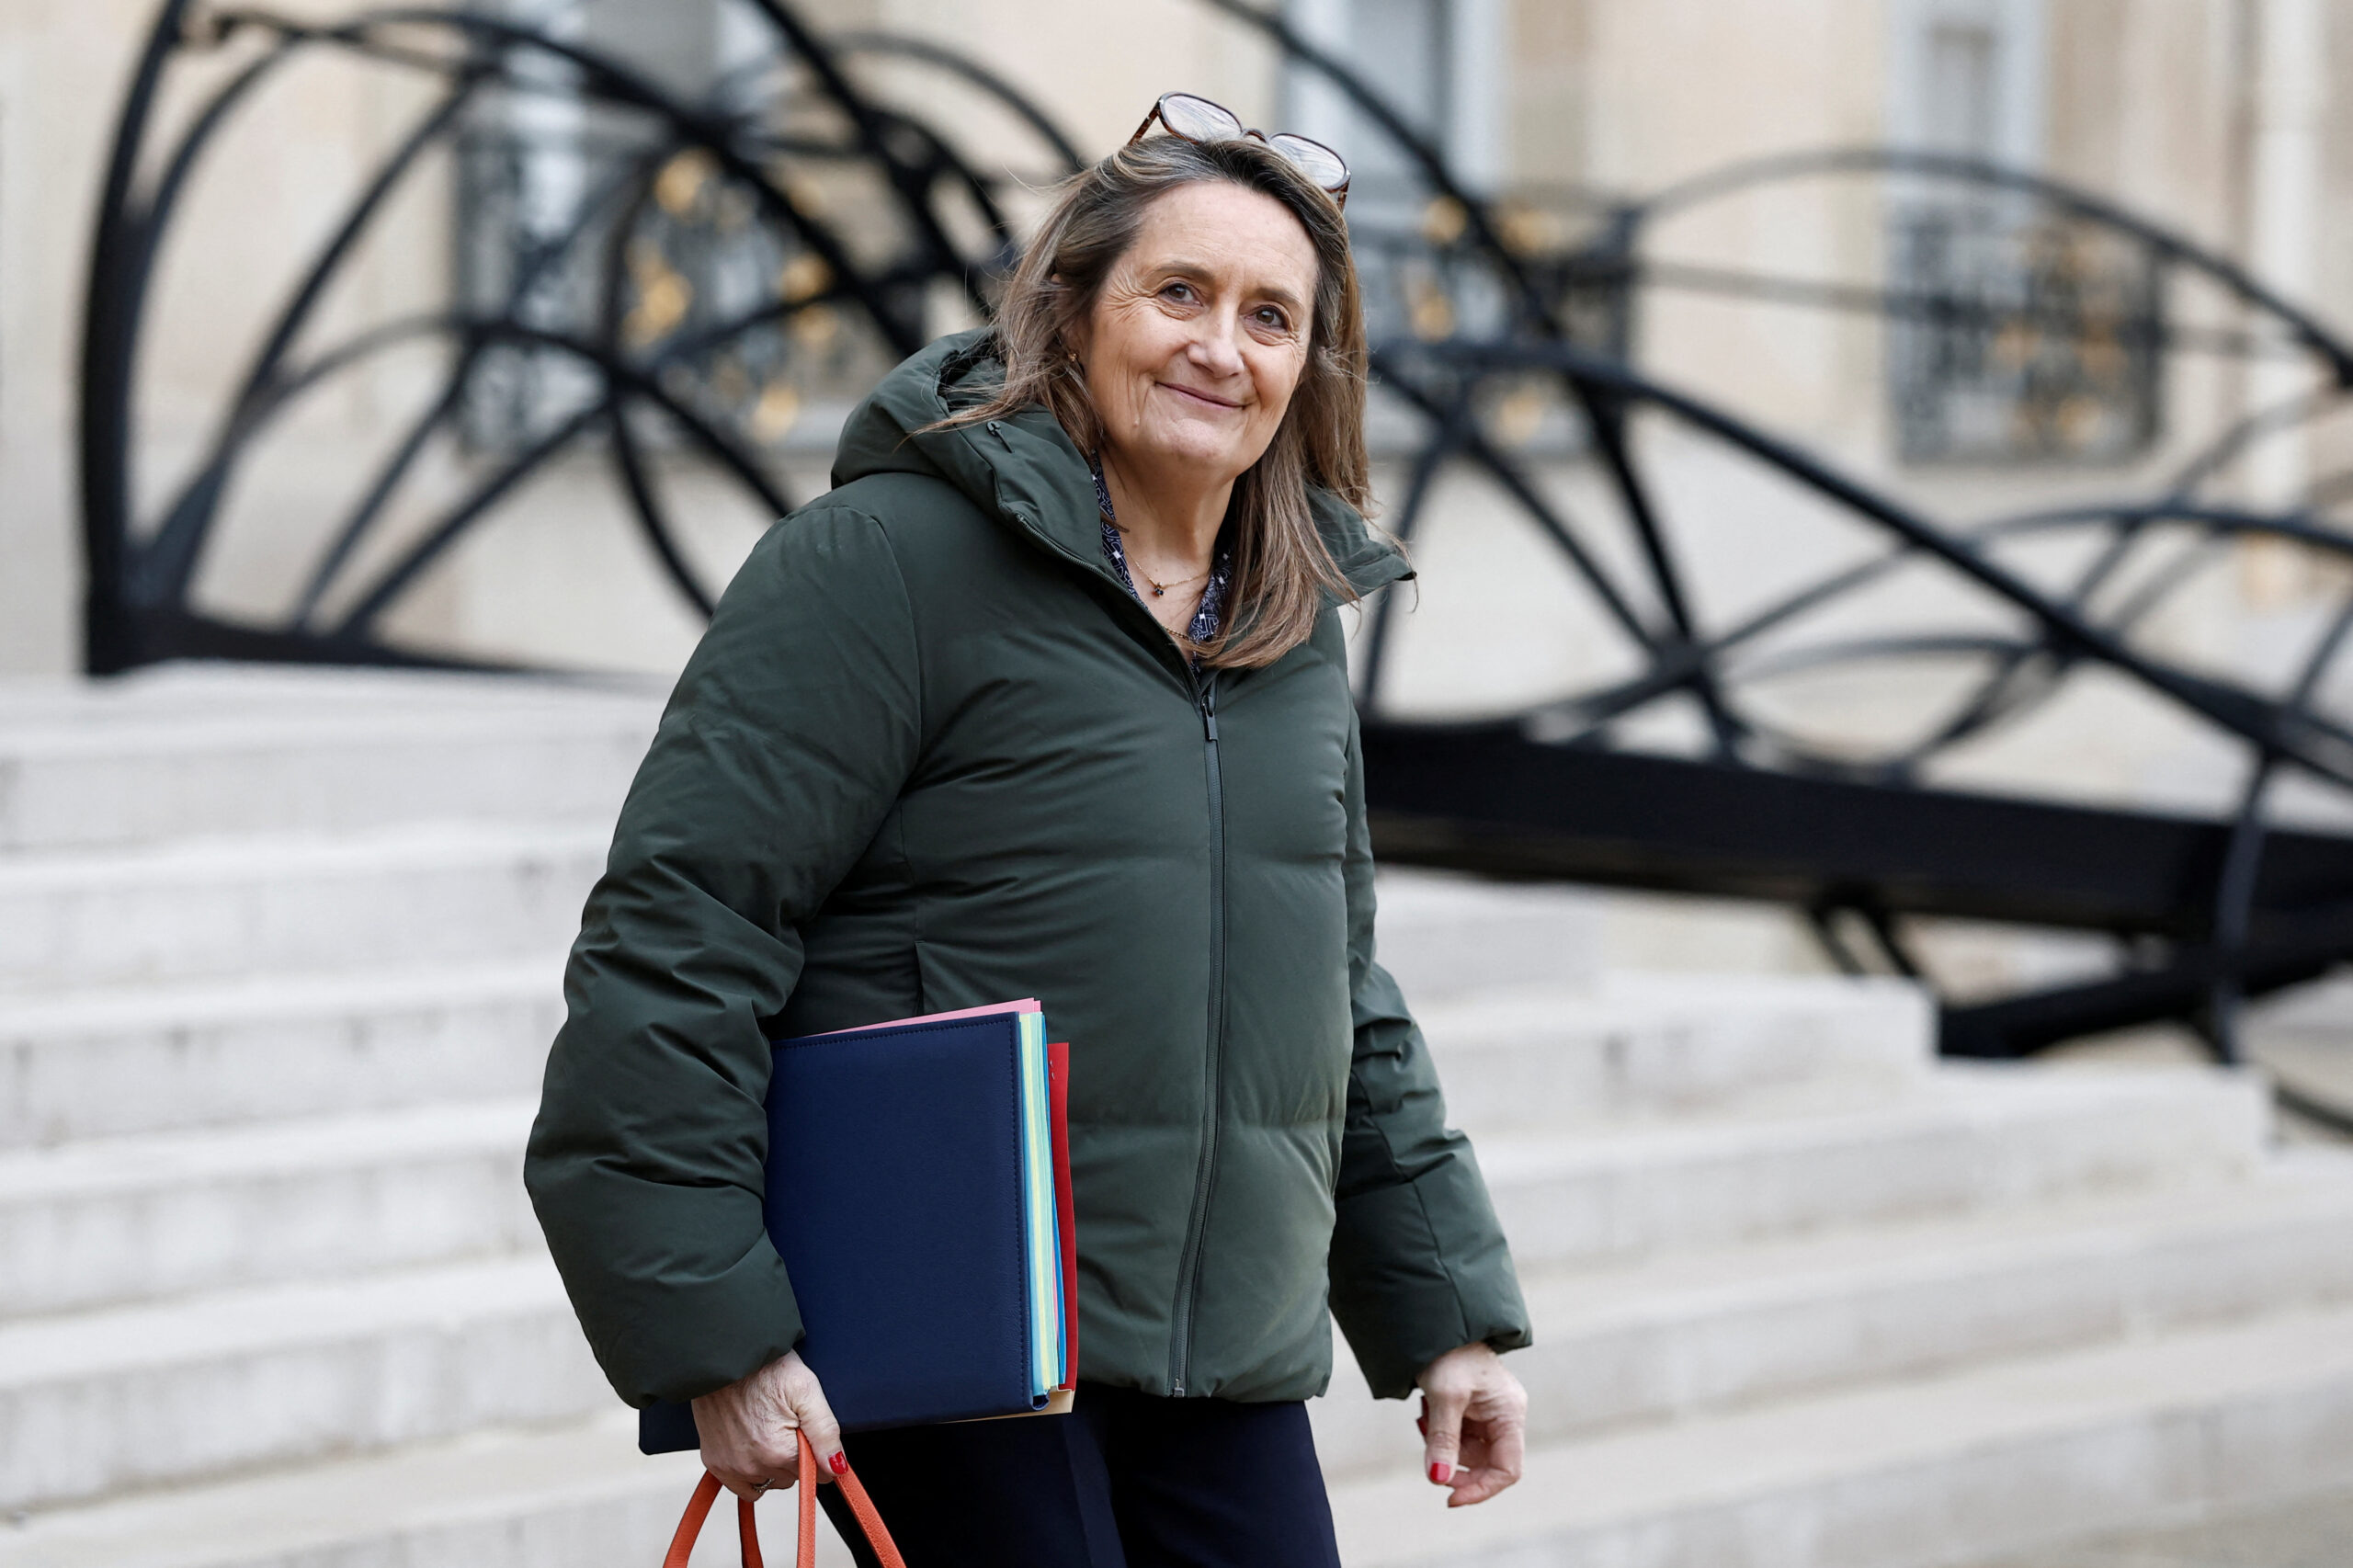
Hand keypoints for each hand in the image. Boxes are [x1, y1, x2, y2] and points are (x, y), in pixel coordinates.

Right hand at [691, 1350, 844, 1499]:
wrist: (725, 1355)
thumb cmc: (766, 1367)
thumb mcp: (806, 1390)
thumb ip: (825, 1433)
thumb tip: (837, 1469)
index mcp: (779, 1452)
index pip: (818, 1474)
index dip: (817, 1451)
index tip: (806, 1429)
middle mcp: (753, 1467)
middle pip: (792, 1477)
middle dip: (795, 1455)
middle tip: (785, 1421)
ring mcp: (731, 1468)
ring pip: (769, 1481)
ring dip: (773, 1464)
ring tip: (766, 1427)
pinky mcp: (714, 1463)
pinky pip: (742, 1486)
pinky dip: (751, 1473)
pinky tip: (753, 1446)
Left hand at [1414, 1341, 1525, 1506]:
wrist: (1435, 1319)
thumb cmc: (1447, 1351)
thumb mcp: (1444, 1396)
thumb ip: (1443, 1439)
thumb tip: (1437, 1479)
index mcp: (1510, 1413)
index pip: (1507, 1469)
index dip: (1481, 1489)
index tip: (1449, 1497)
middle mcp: (1504, 1415)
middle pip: (1486, 1464)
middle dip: (1455, 1465)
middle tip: (1429, 1460)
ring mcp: (1488, 1412)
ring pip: (1467, 1452)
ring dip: (1442, 1446)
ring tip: (1424, 1418)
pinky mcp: (1470, 1408)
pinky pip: (1456, 1436)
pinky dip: (1438, 1433)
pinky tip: (1424, 1411)